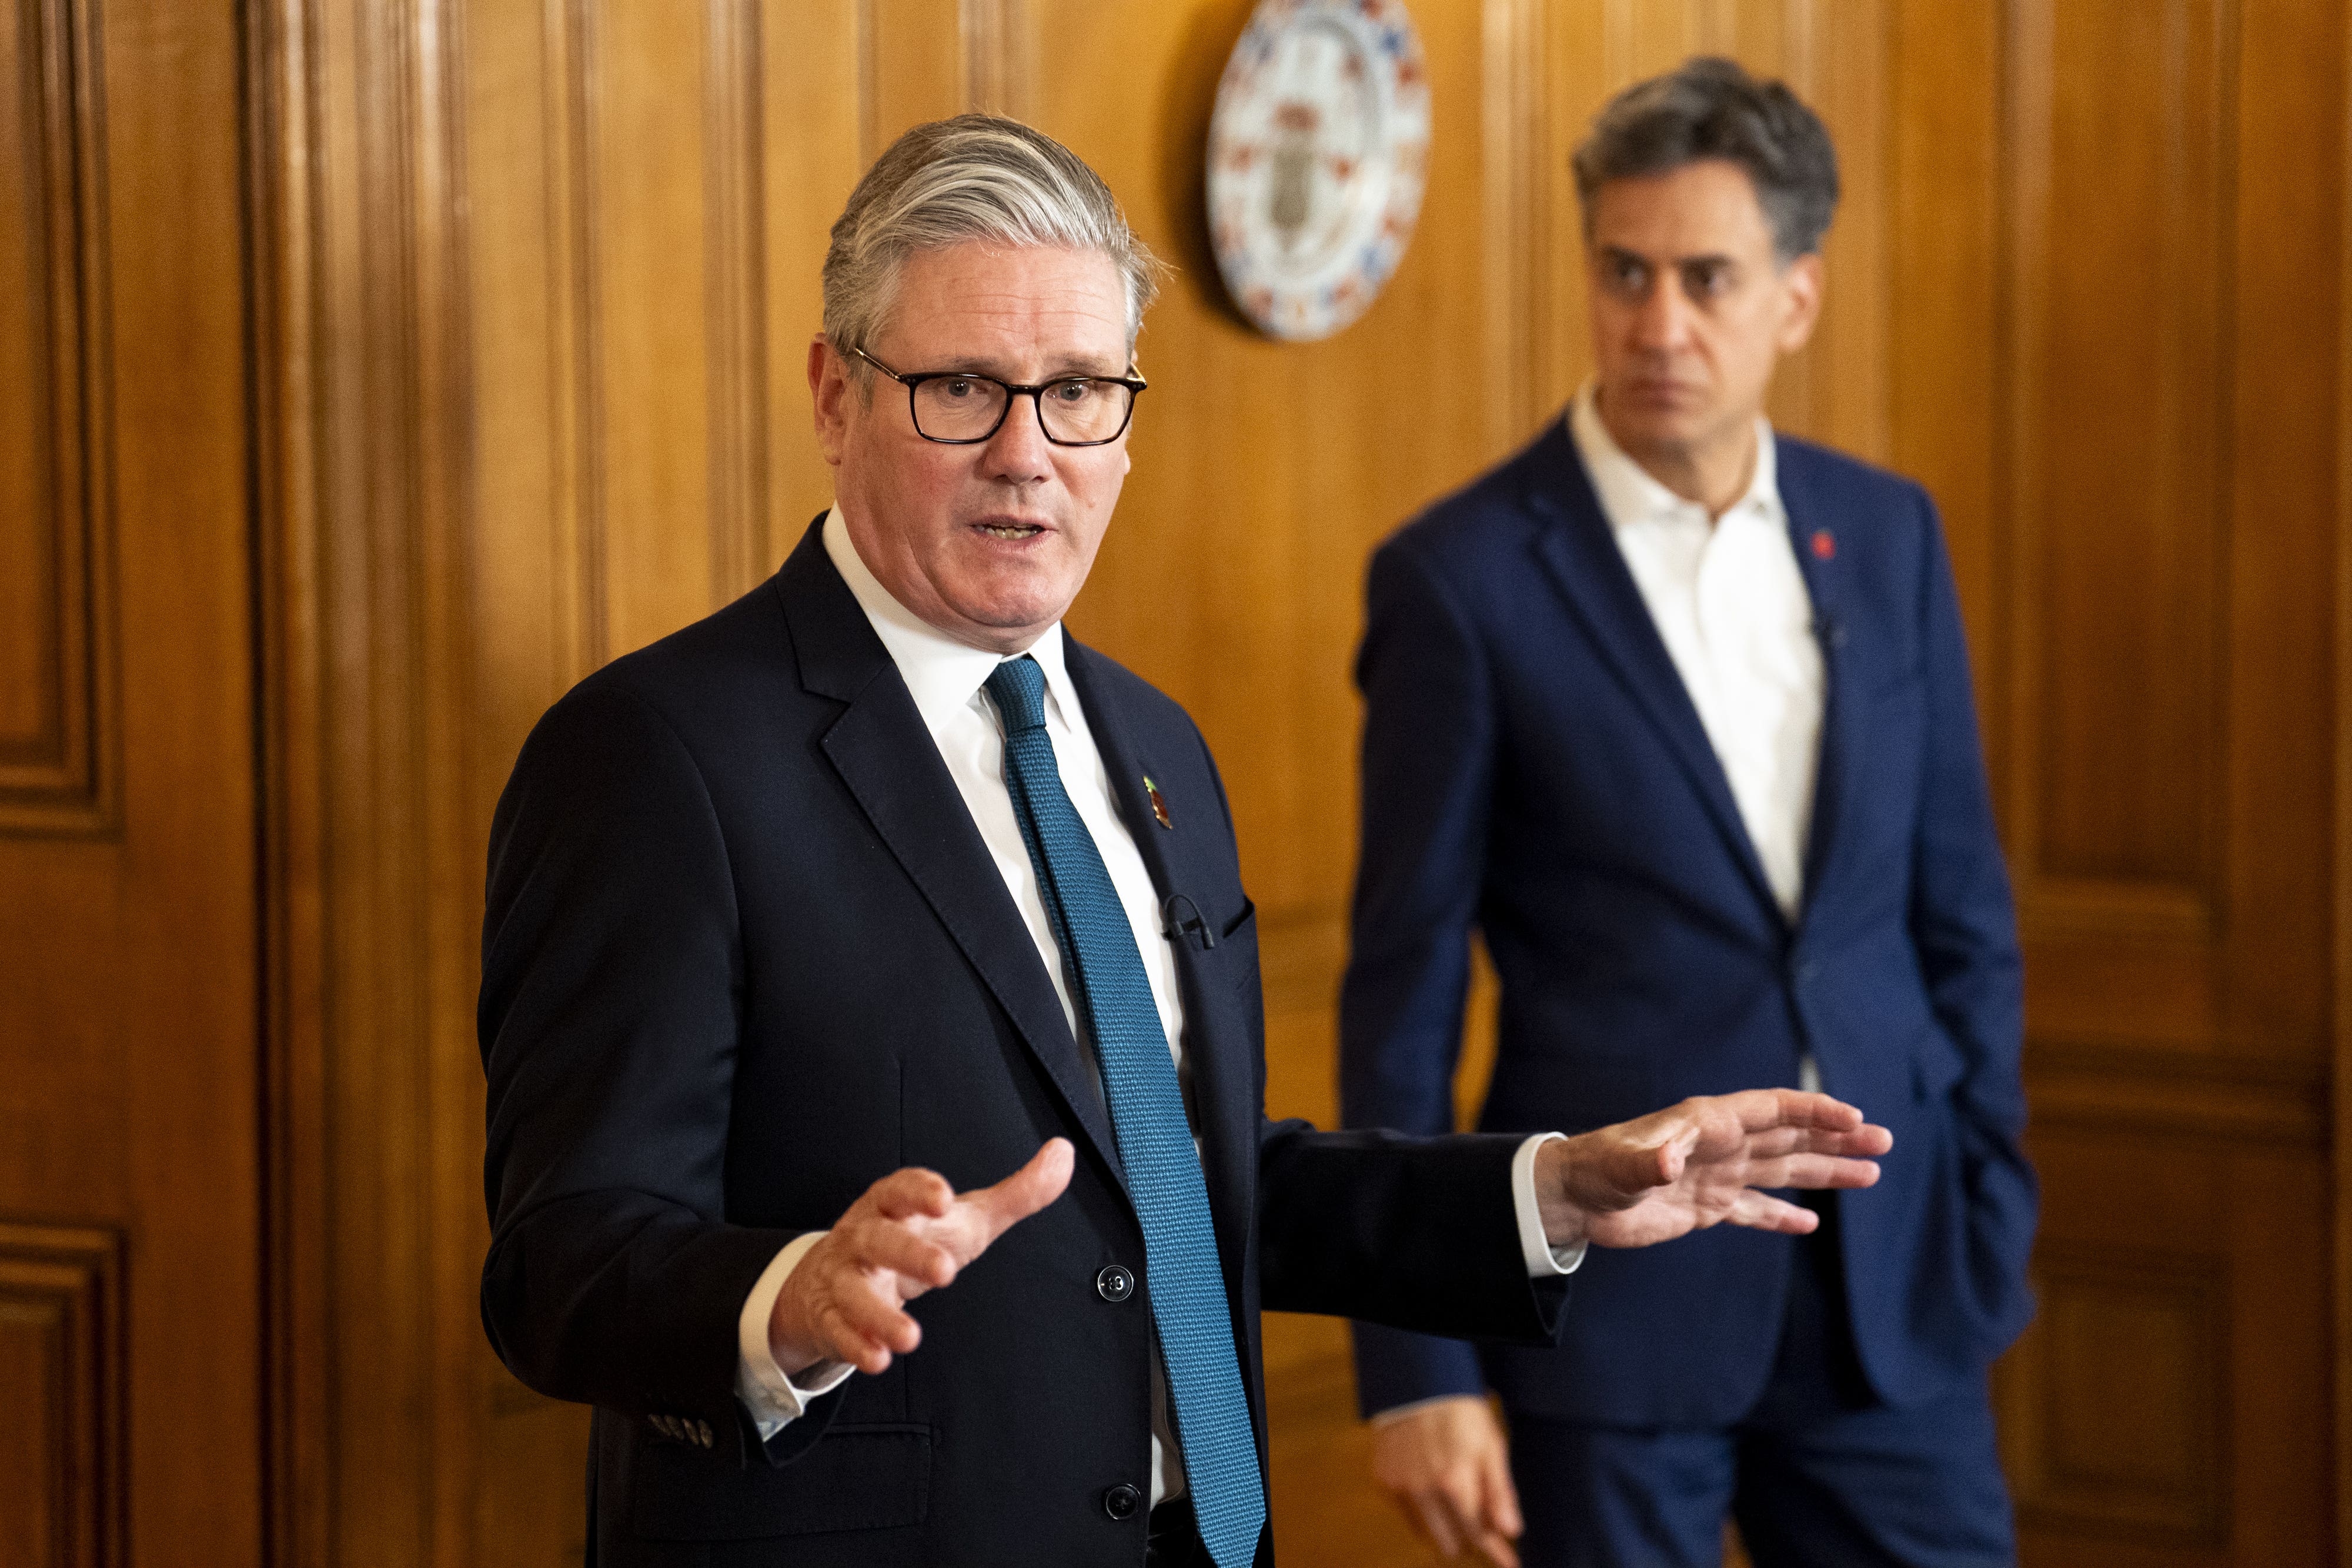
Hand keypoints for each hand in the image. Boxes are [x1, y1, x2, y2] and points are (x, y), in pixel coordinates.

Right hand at [768, 1138, 1074, 1376]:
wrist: (830, 1277)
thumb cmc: (909, 1239)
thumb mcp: (964, 1217)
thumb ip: (1016, 1192)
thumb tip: (1063, 1155)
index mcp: (893, 1205)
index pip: (900, 1187)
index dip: (919, 1190)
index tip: (944, 1197)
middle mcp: (863, 1236)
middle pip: (877, 1238)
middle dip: (907, 1253)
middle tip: (944, 1272)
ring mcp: (843, 1277)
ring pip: (853, 1291)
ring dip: (879, 1315)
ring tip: (910, 1337)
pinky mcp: (831, 1316)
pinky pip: (839, 1330)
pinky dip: (856, 1346)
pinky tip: (878, 1359)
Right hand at [1370, 1396, 1522, 1566]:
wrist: (1418, 1382)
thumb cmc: (1461, 1412)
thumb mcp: (1491, 1446)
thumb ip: (1500, 1492)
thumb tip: (1511, 1531)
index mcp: (1454, 1482)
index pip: (1478, 1536)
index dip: (1496, 1553)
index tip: (1509, 1564)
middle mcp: (1423, 1490)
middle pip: (1450, 1546)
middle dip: (1470, 1542)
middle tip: (1484, 1530)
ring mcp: (1399, 1487)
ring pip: (1425, 1535)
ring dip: (1445, 1530)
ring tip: (1458, 1507)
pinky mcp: (1383, 1481)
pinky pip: (1407, 1514)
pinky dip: (1423, 1511)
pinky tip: (1433, 1489)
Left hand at [1535, 1089, 1891, 1250]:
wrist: (1572, 1200)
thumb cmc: (1595, 1171)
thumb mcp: (1621, 1167)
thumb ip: (1648, 1164)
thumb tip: (1669, 1163)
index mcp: (1707, 1123)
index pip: (1773, 1110)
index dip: (1813, 1113)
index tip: (1854, 1119)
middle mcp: (1719, 1145)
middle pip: (1789, 1138)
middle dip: (1836, 1139)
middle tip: (1884, 1143)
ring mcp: (1716, 1176)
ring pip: (1782, 1171)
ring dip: (1824, 1172)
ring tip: (1871, 1175)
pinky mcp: (1706, 1207)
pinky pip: (1754, 1210)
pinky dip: (1782, 1216)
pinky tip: (1812, 1224)